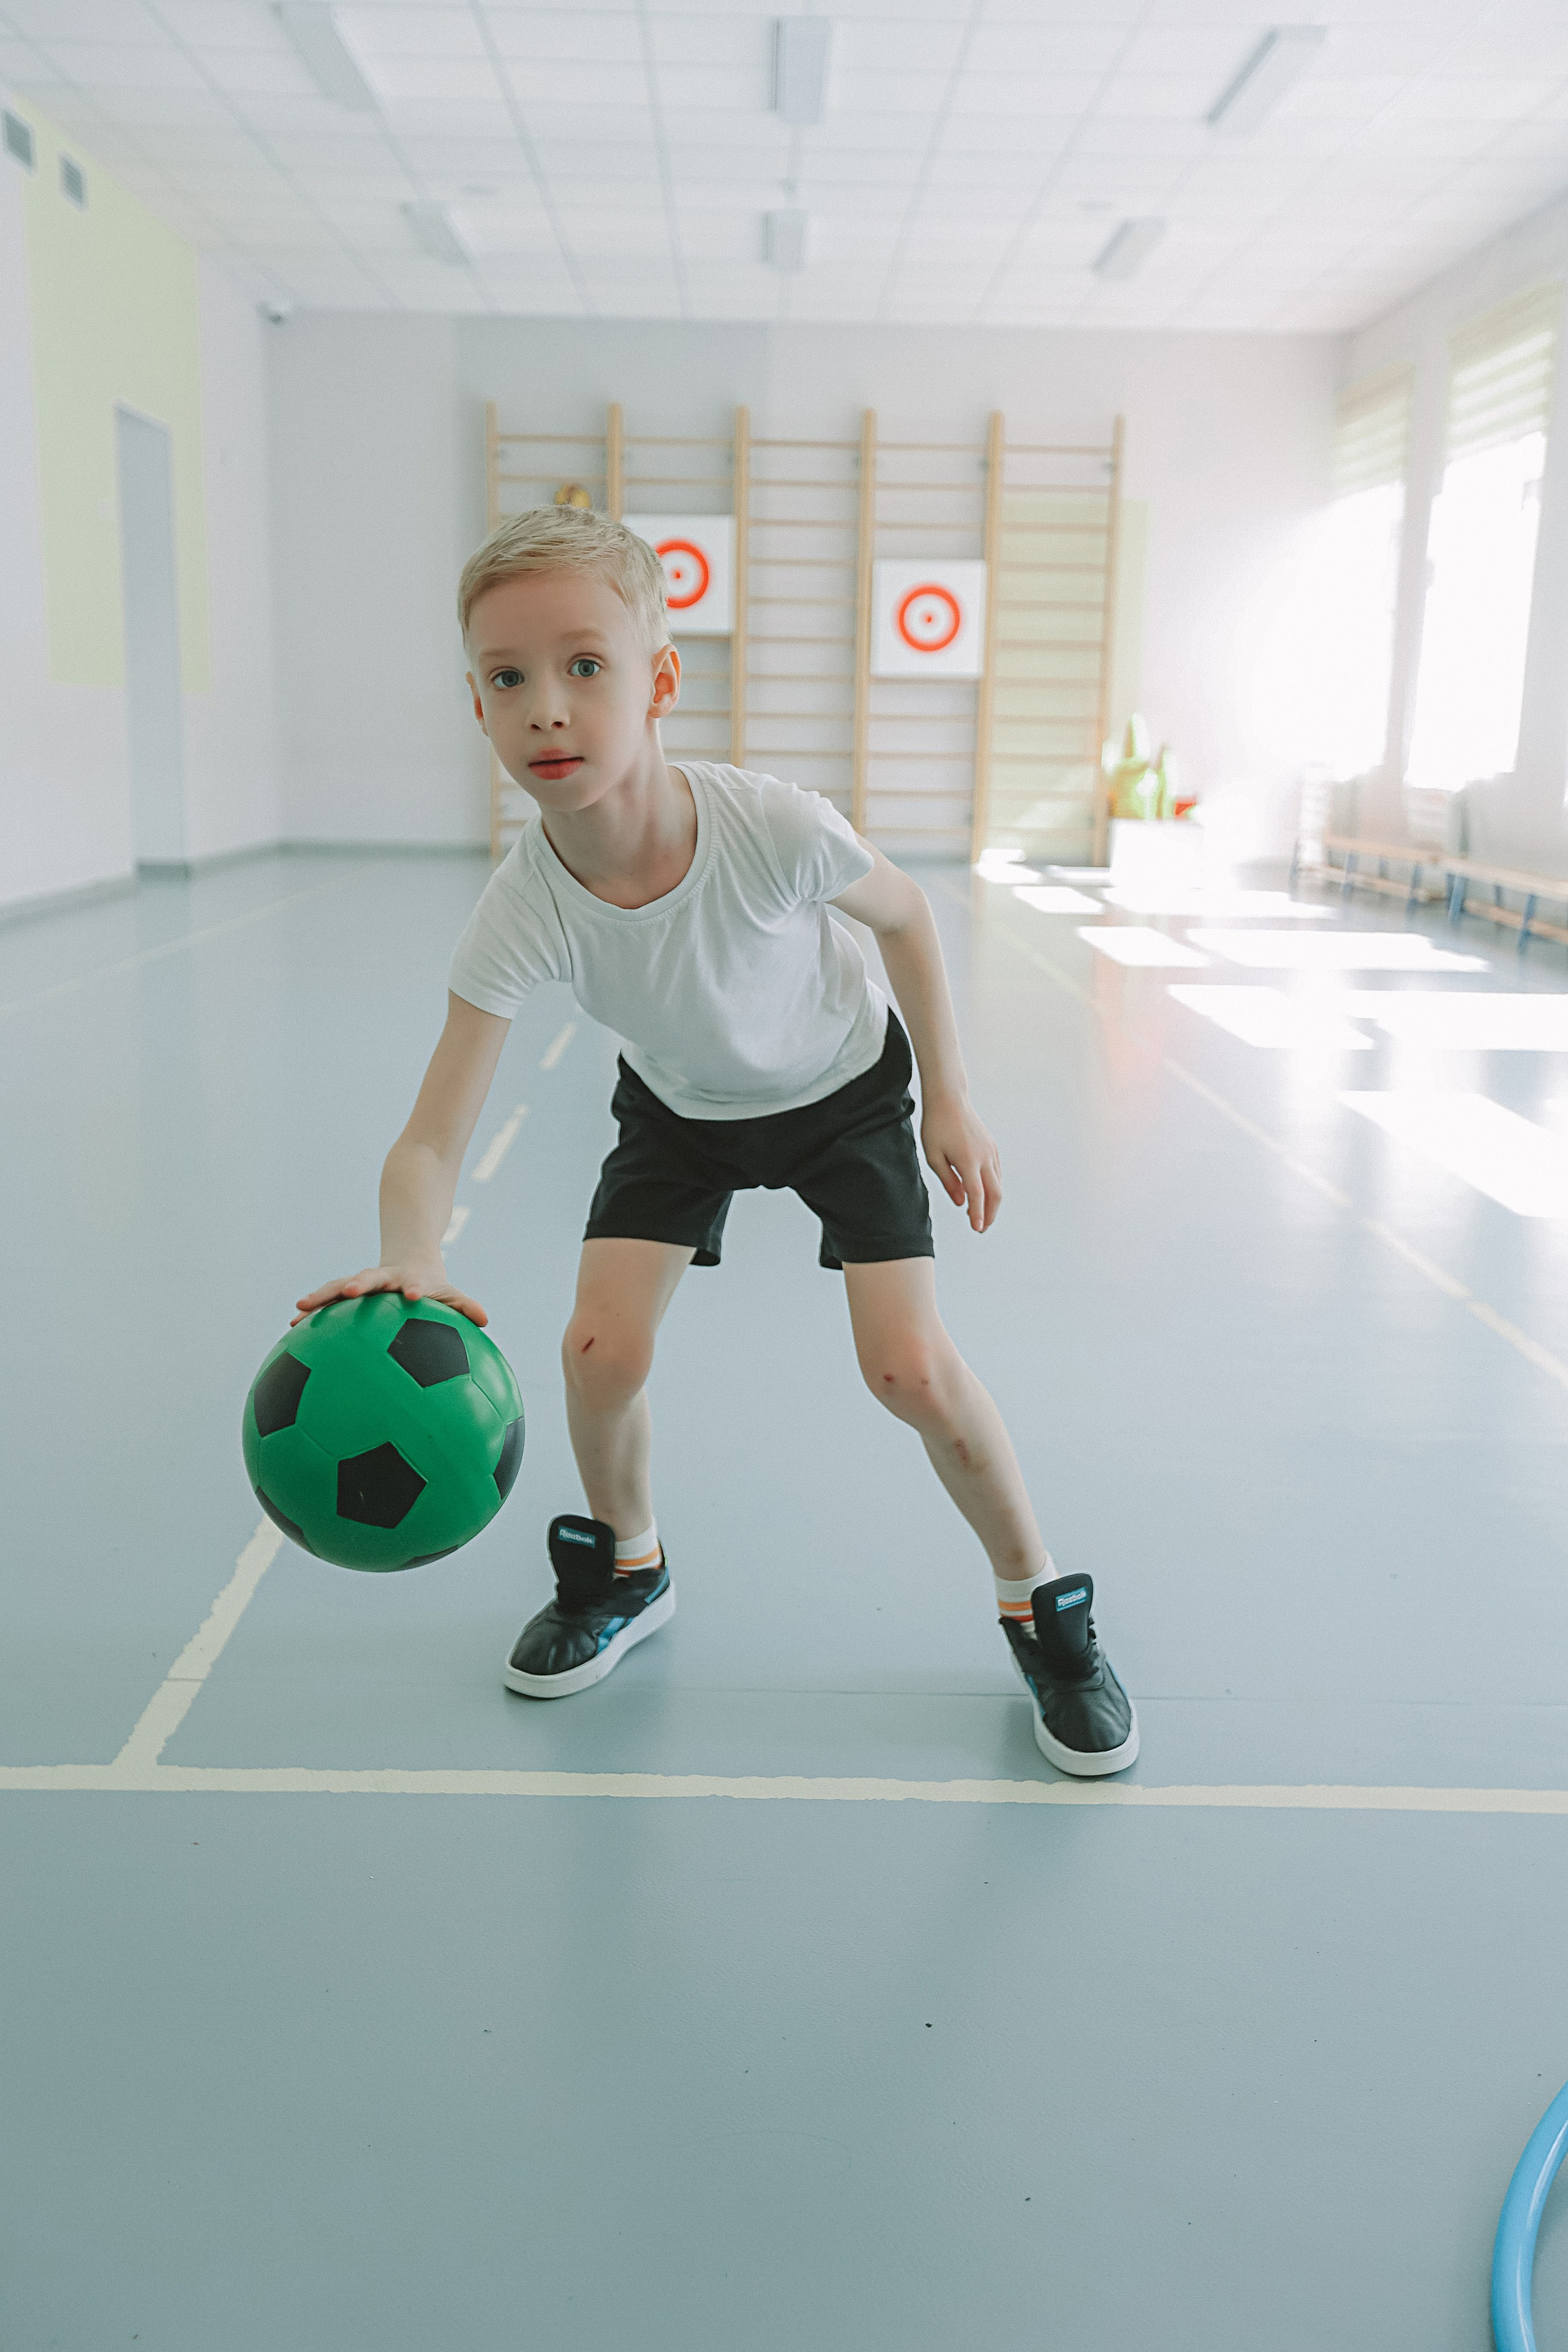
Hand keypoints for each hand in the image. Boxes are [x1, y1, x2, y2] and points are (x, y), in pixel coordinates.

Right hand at [291, 1263, 488, 1328]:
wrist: (407, 1257)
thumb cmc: (430, 1284)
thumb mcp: (448, 1293)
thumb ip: (464, 1306)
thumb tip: (486, 1320)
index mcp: (408, 1280)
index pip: (413, 1283)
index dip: (414, 1288)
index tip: (414, 1295)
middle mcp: (382, 1278)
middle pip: (369, 1277)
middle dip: (359, 1283)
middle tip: (349, 1291)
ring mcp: (361, 1282)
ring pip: (338, 1286)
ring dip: (321, 1296)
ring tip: (300, 1310)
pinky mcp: (346, 1291)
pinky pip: (327, 1301)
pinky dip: (313, 1311)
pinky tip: (292, 1326)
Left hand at [921, 1094, 1001, 1233]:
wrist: (949, 1099)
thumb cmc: (937, 1125)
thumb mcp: (934, 1156)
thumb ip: (949, 1181)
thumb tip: (961, 1202)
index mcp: (968, 1162)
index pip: (977, 1196)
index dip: (978, 1215)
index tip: (977, 1228)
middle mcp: (984, 1158)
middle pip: (995, 1194)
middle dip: (990, 1214)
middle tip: (982, 1227)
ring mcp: (991, 1152)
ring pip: (998, 1183)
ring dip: (992, 1202)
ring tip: (981, 1213)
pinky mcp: (992, 1147)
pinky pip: (997, 1172)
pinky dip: (993, 1187)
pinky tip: (984, 1192)